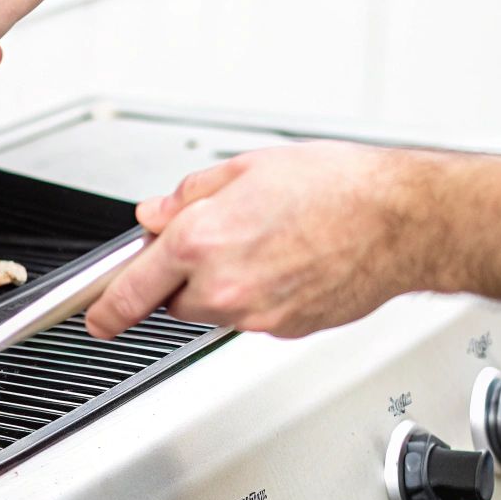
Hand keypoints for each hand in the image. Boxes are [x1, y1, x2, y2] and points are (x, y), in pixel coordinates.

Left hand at [86, 142, 431, 339]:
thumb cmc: (338, 188)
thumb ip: (187, 196)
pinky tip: (290, 263)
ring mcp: (257, 315)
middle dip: (182, 276)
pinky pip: (252, 318)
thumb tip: (155, 214)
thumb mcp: (245, 169)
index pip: (133, 290)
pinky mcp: (286, 330)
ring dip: (221, 286)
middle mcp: (225, 286)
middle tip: (222, 238)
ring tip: (266, 244)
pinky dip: (259, 296)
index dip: (107, 308)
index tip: (96, 319)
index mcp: (202, 241)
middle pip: (173, 301)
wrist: (403, 221)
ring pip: (214, 310)